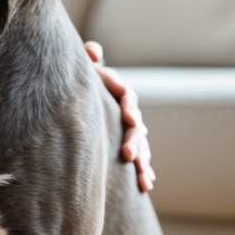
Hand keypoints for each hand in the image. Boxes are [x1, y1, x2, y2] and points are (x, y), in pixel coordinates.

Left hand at [85, 42, 154, 192]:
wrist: (89, 102)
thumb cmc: (88, 85)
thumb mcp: (88, 72)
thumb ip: (90, 59)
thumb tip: (92, 51)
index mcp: (120, 95)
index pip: (129, 99)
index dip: (129, 107)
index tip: (128, 117)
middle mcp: (130, 114)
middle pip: (137, 127)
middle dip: (135, 141)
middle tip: (128, 154)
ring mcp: (132, 133)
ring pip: (141, 147)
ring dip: (142, 161)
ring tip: (141, 175)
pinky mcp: (130, 149)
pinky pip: (141, 162)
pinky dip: (144, 172)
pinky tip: (146, 184)